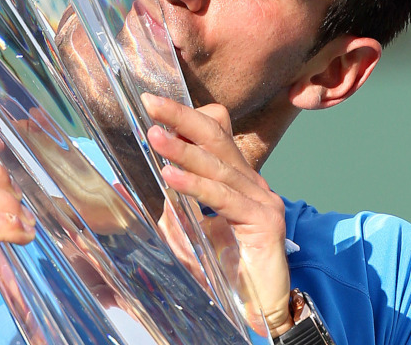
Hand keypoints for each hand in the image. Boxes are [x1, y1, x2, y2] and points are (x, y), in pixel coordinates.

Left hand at [141, 94, 292, 335]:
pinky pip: (223, 198)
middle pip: (217, 139)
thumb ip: (175, 207)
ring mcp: (262, 200)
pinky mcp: (265, 221)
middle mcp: (252, 184)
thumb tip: (145, 188)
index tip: (155, 105)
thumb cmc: (224, 271)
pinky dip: (195, 185)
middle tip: (151, 103)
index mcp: (236, 180)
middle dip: (182, 119)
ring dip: (183, 150)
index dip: (189, 117)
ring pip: (218, 166)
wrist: (256, 309)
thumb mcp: (191, 232)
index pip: (218, 134)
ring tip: (154, 136)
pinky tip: (171, 176)